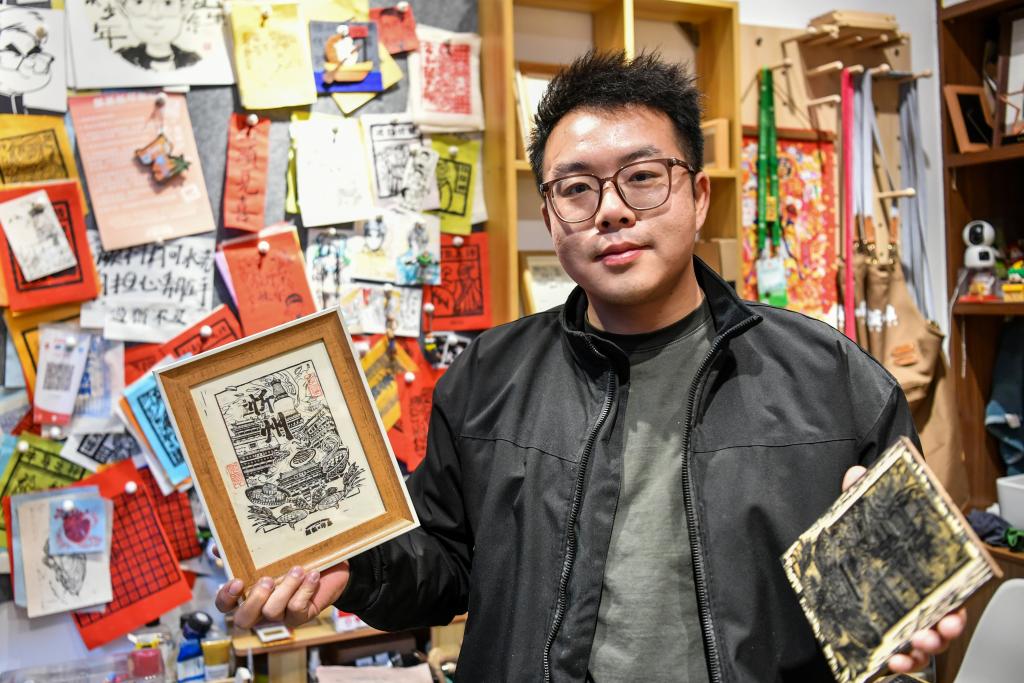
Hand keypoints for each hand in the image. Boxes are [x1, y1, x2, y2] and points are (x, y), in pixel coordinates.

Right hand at [214, 562, 350, 628]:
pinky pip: (297, 608)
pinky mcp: (301, 616)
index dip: (226, 598)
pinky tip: (313, 575)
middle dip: (254, 600)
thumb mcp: (271, 554)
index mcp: (248, 593)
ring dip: (285, 588)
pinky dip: (305, 589)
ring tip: (298, 569)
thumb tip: (216, 547)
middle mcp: (261, 609)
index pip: (225, 605)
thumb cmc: (296, 559)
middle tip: (267, 580)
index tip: (237, 581)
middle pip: (244, 620)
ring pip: (273, 612)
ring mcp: (281, 616)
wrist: (331, 567)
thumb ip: (243, 552)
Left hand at [841, 466, 967, 671]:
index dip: (957, 602)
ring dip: (924, 650)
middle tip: (933, 633)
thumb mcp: (858, 517)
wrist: (836, 561)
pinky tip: (891, 663)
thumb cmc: (862, 540)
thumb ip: (859, 494)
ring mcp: (909, 616)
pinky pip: (904, 655)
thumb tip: (855, 473)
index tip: (952, 613)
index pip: (951, 585)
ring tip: (910, 650)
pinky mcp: (890, 635)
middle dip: (944, 631)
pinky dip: (903, 663)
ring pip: (928, 640)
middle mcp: (923, 595)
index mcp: (924, 568)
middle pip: (945, 617)